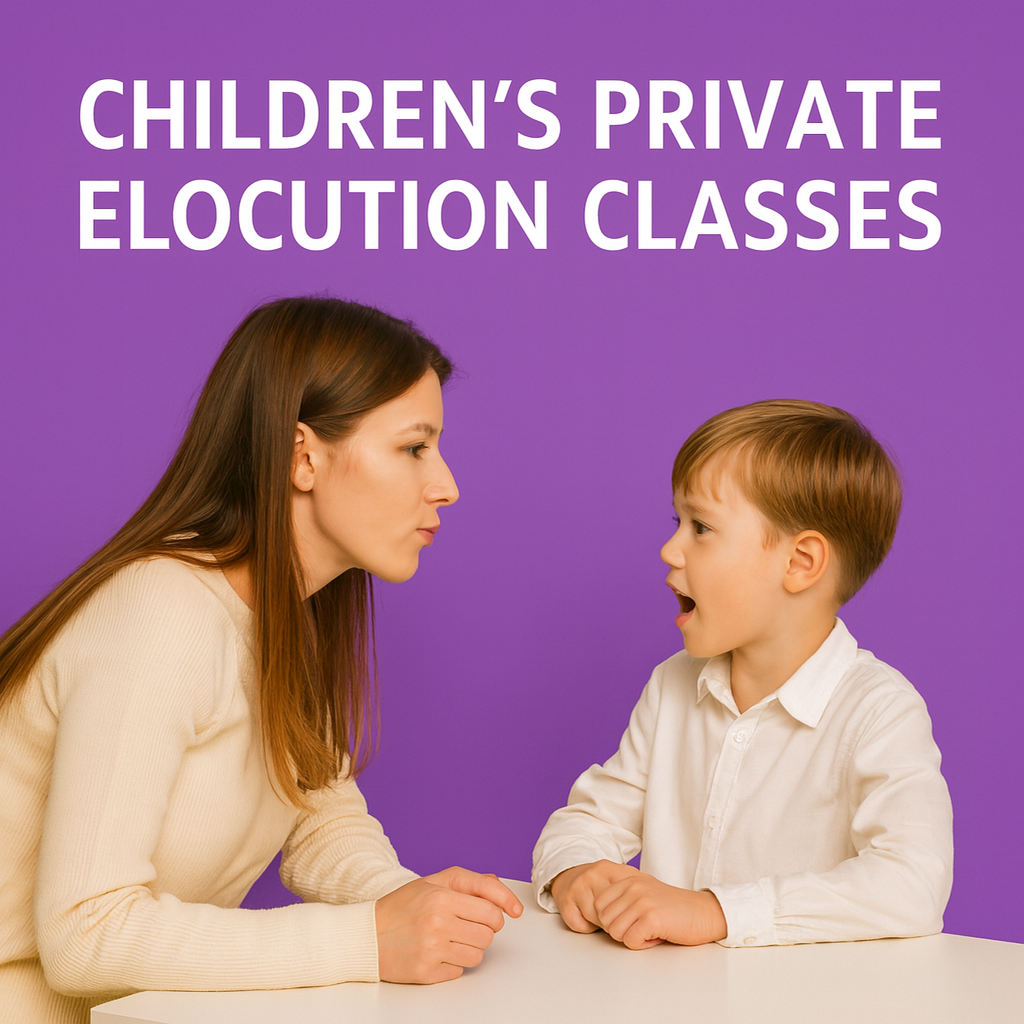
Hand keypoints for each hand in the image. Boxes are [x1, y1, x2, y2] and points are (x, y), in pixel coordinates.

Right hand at [375, 866, 522, 983]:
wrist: (366, 936)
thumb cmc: (401, 906)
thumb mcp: (432, 882)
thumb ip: (468, 881)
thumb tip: (499, 886)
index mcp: (441, 896)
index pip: (490, 906)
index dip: (504, 906)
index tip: (515, 910)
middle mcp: (438, 922)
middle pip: (489, 932)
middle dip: (483, 927)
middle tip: (466, 922)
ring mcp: (432, 949)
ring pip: (478, 953)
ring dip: (470, 947)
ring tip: (449, 937)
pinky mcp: (427, 972)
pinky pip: (460, 970)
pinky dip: (454, 963)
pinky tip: (438, 952)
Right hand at [549, 860, 640, 933]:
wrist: (569, 874)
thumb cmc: (601, 883)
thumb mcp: (623, 880)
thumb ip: (639, 891)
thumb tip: (662, 914)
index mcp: (611, 869)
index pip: (627, 900)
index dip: (631, 915)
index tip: (632, 917)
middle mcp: (593, 874)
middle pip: (613, 912)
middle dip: (615, 921)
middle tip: (614, 918)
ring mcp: (578, 886)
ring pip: (597, 919)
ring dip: (600, 924)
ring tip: (601, 916)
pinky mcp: (565, 900)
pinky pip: (580, 924)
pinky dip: (585, 926)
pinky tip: (587, 917)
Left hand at [592, 872, 727, 948]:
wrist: (703, 913)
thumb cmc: (673, 907)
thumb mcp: (644, 892)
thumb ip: (622, 896)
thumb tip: (599, 913)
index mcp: (628, 879)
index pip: (598, 905)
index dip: (612, 919)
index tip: (631, 920)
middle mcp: (633, 887)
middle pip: (605, 921)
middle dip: (621, 930)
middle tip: (642, 927)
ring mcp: (642, 901)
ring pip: (615, 932)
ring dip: (633, 938)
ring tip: (651, 930)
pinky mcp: (651, 918)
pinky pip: (630, 941)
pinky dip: (642, 944)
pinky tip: (657, 935)